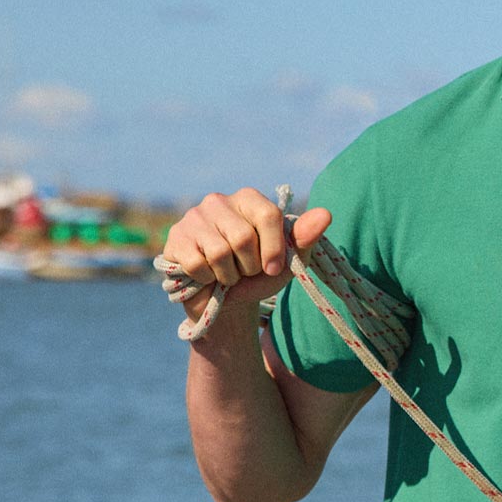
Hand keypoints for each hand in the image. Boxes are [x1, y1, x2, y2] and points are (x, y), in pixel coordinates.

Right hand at [163, 187, 330, 328]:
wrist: (226, 302)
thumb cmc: (259, 275)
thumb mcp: (288, 260)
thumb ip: (305, 237)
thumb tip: (326, 214)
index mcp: (249, 199)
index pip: (268, 215)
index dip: (274, 249)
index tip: (273, 269)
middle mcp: (218, 201)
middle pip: (243, 237)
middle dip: (249, 266)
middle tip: (245, 270)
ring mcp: (193, 218)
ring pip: (219, 253)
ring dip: (229, 276)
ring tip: (227, 274)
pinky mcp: (175, 239)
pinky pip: (197, 264)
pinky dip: (208, 280)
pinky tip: (207, 276)